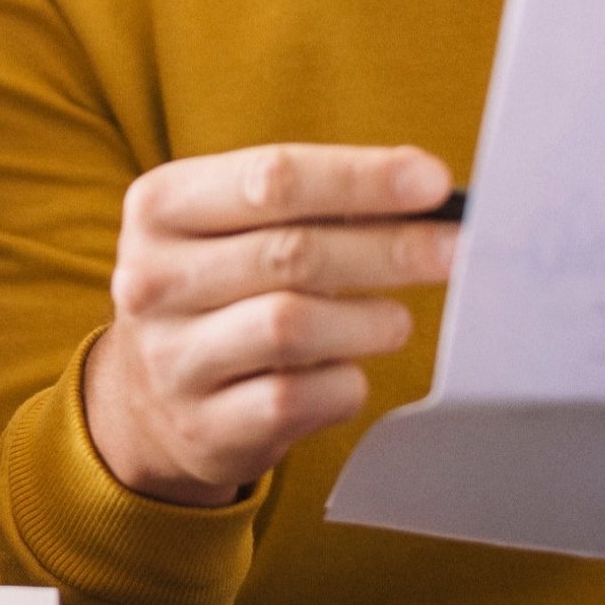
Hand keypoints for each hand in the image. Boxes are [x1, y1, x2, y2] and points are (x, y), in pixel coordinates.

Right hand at [81, 143, 455, 507]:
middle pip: (290, 252)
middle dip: (388, 248)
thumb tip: (425, 190)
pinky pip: (297, 399)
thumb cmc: (220, 286)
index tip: (433, 182)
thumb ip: (314, 202)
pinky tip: (346, 370)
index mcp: (160, 207)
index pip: (271, 178)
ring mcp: (173, 359)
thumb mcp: (235, 226)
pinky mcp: (204, 427)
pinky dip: (343, 382)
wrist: (148, 396)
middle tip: (455, 249)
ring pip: (292, 327)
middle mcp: (152, 281)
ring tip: (394, 320)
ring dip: (367, 320)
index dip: (361, 177)